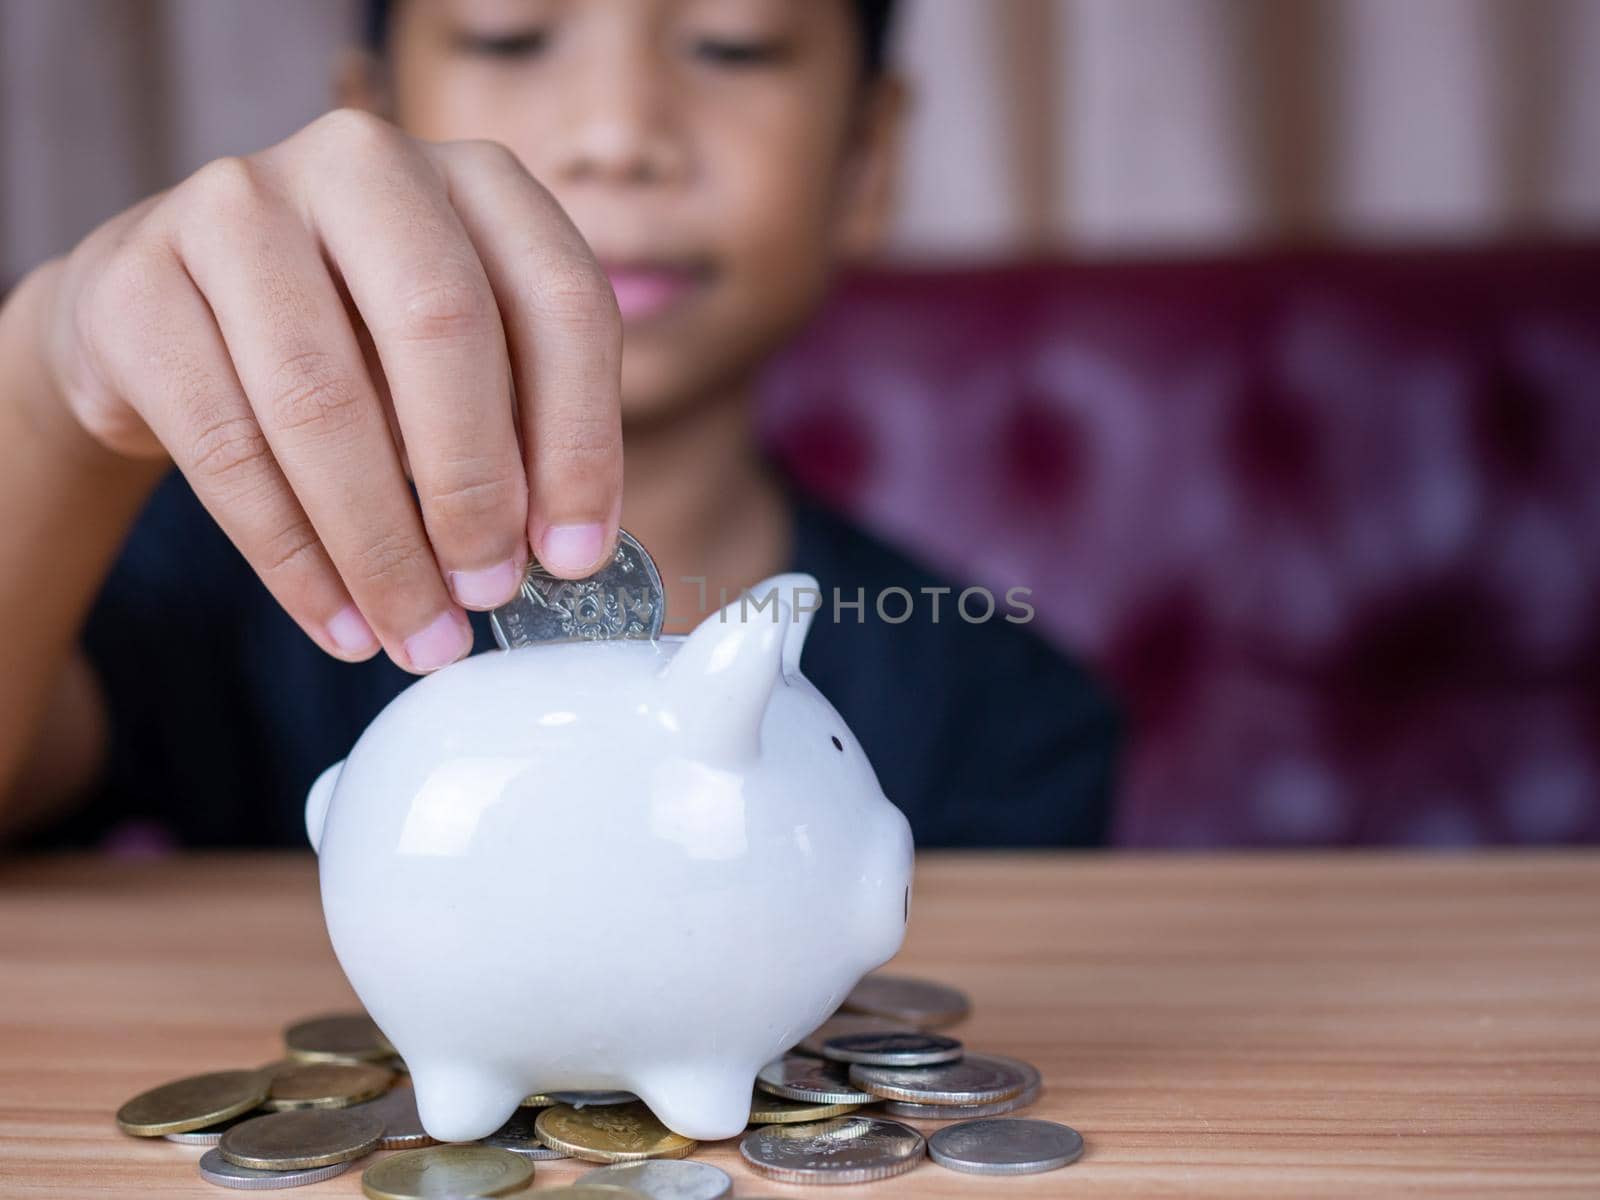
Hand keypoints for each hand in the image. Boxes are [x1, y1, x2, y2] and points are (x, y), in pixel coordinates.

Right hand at [34, 109, 621, 671]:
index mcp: (478, 179)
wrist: (168, 316)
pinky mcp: (137, 283)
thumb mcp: (458, 362)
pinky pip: (226, 445)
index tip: (576, 556)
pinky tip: (340, 622)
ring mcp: (236, 207)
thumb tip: (564, 556)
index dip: (580, 440)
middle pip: (441, 328)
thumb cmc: (355, 346)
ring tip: (419, 635)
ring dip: (382, 546)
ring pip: (322, 400)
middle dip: (474, 488)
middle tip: (490, 595)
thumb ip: (519, 428)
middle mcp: (363, 164)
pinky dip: (294, 558)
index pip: (562, 302)